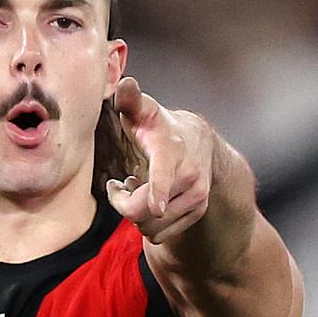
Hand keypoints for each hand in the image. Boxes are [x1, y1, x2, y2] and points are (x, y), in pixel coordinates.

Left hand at [107, 77, 213, 243]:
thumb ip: (130, 99)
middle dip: (123, 204)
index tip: (157, 206)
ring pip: (151, 227)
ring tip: (134, 189)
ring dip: (135, 214)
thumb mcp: (144, 110)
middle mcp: (190, 178)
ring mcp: (196, 198)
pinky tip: (148, 201)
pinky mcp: (197, 213)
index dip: (160, 192)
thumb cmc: (159, 125)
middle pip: (146, 211)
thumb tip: (125, 82)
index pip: (165, 176)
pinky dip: (148, 224)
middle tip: (118, 186)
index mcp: (171, 153)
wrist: (200, 142)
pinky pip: (160, 234)